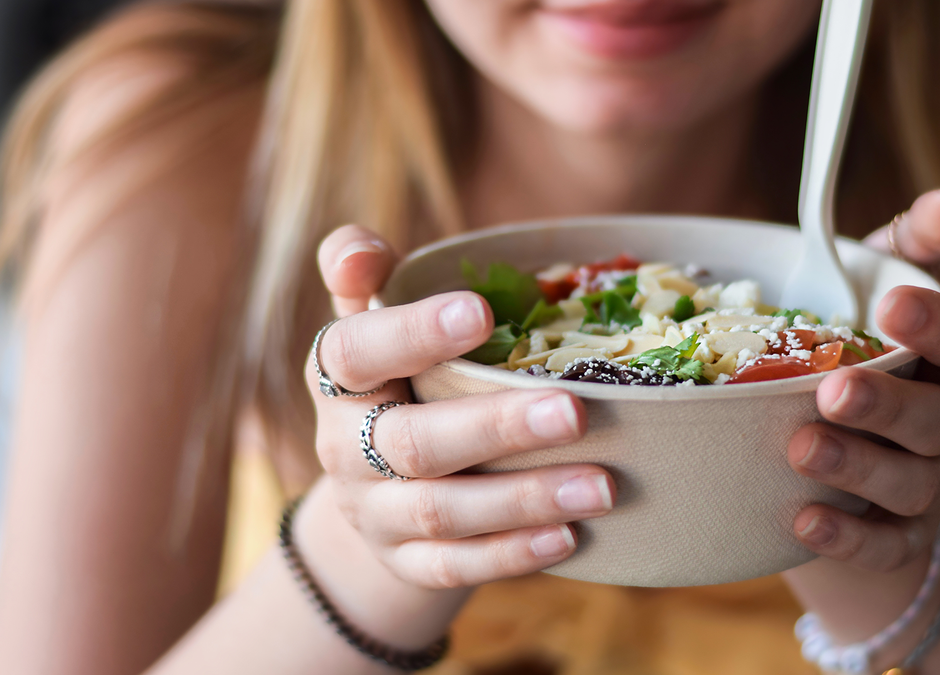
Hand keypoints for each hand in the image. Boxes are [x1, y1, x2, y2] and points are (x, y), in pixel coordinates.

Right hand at [306, 225, 614, 588]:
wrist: (371, 488)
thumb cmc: (398, 380)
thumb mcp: (373, 324)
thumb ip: (367, 276)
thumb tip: (360, 249)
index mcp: (337, 378)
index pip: (356, 352)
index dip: (413, 333)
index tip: (482, 311)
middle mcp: (344, 447)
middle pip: (411, 442)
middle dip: (494, 427)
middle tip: (574, 411)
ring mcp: (373, 513)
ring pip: (442, 511)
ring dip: (523, 500)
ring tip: (602, 486)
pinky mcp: (406, 563)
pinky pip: (456, 567)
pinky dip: (513, 555)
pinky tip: (570, 537)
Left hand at [788, 187, 939, 570]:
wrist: (833, 444)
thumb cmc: (854, 346)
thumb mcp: (873, 285)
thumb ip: (911, 242)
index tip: (894, 305)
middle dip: (889, 406)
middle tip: (831, 389)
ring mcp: (932, 486)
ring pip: (913, 486)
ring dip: (858, 468)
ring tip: (800, 447)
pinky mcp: (896, 537)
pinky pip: (884, 547)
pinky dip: (847, 538)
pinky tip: (803, 521)